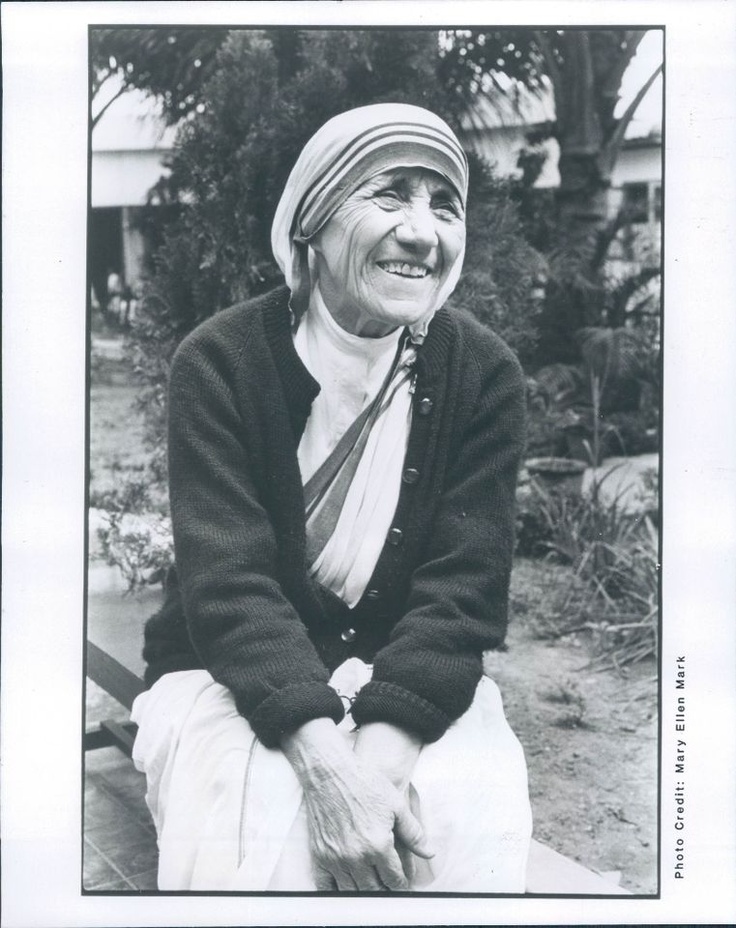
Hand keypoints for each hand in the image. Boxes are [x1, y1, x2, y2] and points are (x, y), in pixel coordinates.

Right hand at [281, 719, 431, 889]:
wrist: (330, 773)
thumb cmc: (364, 784)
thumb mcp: (396, 804)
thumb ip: (413, 832)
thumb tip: (429, 853)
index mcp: (379, 845)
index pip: (394, 880)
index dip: (402, 886)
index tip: (404, 885)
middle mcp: (357, 857)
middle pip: (375, 891)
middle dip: (385, 892)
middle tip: (390, 890)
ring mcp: (335, 858)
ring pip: (352, 892)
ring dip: (364, 894)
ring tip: (372, 890)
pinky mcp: (319, 855)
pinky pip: (326, 886)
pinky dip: (336, 892)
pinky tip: (345, 889)